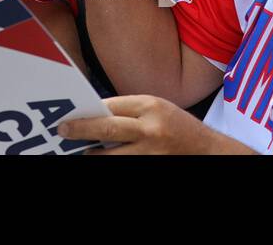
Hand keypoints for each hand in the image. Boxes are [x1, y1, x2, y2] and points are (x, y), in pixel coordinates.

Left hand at [57, 95, 240, 153]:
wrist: (209, 151)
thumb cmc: (178, 127)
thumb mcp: (157, 109)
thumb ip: (129, 111)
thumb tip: (95, 114)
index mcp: (151, 107)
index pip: (110, 106)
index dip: (88, 111)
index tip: (70, 114)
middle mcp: (151, 129)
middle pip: (107, 128)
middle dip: (81, 130)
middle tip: (63, 131)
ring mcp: (152, 153)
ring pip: (112, 155)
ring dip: (94, 154)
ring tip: (84, 151)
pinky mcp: (152, 167)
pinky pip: (124, 164)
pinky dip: (112, 161)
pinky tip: (102, 158)